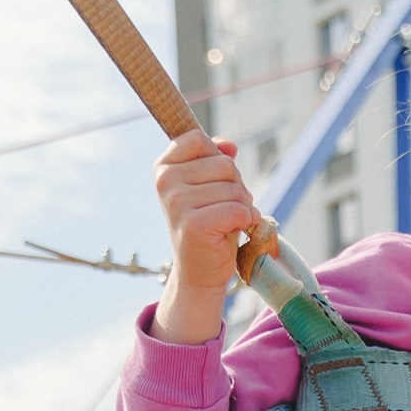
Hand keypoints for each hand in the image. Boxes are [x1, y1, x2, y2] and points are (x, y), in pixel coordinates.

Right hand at [152, 127, 263, 342]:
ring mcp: (177, 204)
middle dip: (236, 186)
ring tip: (228, 222)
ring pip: (235, 189)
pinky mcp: (194, 225)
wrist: (200, 270)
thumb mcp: (211, 185)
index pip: (199, 139)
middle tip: (225, 208)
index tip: (214, 182)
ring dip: (243, 206)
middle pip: (225, 164)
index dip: (219, 158)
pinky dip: (246, 220)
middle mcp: (165, 182)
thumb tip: (229, 145)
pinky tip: (236, 230)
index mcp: (163, 167)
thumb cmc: (208, 223)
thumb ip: (216, 159)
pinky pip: (237, 210)